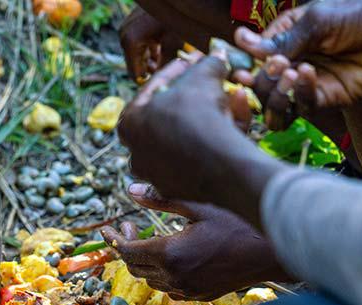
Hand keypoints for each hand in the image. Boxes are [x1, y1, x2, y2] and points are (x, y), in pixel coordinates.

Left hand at [101, 184, 290, 299]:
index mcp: (170, 254)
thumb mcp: (198, 204)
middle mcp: (175, 276)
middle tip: (131, 228)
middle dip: (128, 249)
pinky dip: (162, 273)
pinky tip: (170, 255)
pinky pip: (170, 288)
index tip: (109, 228)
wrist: (276, 250)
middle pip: (136, 268)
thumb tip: (131, 191)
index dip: (116, 240)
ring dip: (145, 262)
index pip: (128, 252)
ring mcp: (188, 289)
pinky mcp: (200, 295)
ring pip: (151, 279)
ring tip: (151, 239)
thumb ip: (161, 199)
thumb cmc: (240, 221)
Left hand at [118, 53, 260, 210]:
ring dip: (205, 118)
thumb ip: (206, 64)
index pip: (153, 90)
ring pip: (183, 138)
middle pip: (167, 117)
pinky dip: (213, 139)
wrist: (218, 164)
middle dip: (190, 97)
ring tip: (227, 101)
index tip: (195, 61)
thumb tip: (216, 57)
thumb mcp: (202, 77)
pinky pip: (198, 157)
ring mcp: (155, 175)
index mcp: (128, 124)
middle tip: (209, 84)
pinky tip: (233, 122)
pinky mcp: (178, 190)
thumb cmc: (199, 114)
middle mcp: (136, 153)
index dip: (178, 71)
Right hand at [119, 7, 182, 81]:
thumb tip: (162, 84)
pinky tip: (162, 52)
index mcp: (130, 42)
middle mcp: (124, 35)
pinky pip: (139, 41)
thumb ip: (166, 66)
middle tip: (165, 76)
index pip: (134, 73)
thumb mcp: (173, 44)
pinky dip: (149, 48)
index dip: (147, 82)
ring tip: (165, 64)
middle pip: (135, 63)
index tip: (159, 86)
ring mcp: (127, 27)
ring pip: (138, 52)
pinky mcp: (133, 22)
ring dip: (150, 60)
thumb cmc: (175, 16)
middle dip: (149, 70)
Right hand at [233, 0, 361, 125]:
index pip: (254, 58)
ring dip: (276, 94)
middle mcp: (292, 63)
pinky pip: (302, 107)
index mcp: (286, 38)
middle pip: (260, 85)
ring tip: (289, 74)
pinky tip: (306, 74)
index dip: (245, 66)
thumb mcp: (317, 20)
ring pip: (275, 105)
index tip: (241, 68)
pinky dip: (299, 93)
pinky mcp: (325, 98)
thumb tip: (240, 41)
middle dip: (262, 80)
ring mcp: (307, 83)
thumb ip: (281, 39)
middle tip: (276, 67)